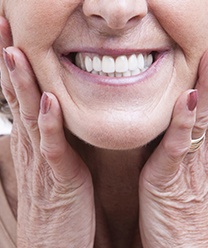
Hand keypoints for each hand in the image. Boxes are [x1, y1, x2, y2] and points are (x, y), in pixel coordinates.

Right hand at [0, 17, 94, 247]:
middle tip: (5, 25)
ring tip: (16, 51)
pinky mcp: (59, 177)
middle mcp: (33, 144)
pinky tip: (48, 100)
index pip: (21, 93)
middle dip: (11, 60)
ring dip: (23, 83)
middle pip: (18, 95)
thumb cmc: (58, 200)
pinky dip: (49, 122)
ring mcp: (43, 160)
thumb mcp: (54, 161)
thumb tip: (55, 109)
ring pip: (30, 114)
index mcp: (35, 139)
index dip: (15, 64)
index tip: (12, 34)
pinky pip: (52, 146)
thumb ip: (53, 135)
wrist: (53, 241)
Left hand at [139, 16, 207, 247]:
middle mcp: (207, 148)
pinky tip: (188, 98)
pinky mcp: (172, 178)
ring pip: (206, 115)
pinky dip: (185, 120)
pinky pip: (179, 144)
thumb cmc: (187, 207)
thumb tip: (191, 112)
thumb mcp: (192, 167)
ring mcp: (192, 162)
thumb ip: (191, 138)